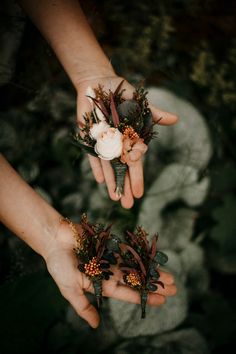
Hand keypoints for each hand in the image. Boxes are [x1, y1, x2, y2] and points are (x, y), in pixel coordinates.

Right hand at [45, 221, 176, 327]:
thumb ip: (83, 306)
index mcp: (101, 285)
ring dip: (152, 270)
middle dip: (154, 285)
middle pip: (136, 280)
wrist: (55, 239)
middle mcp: (109, 273)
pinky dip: (140, 254)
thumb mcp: (69, 289)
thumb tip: (96, 326)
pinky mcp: (110, 245)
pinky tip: (153, 257)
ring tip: (169, 275)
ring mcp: (111, 258)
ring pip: (136, 266)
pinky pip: (128, 250)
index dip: (144, 297)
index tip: (162, 300)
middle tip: (174, 288)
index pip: (127, 293)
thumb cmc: (59, 264)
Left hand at [76, 75, 177, 208]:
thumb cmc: (123, 93)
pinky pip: (92, 155)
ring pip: (108, 167)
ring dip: (111, 182)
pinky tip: (100, 181)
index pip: (135, 163)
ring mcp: (103, 143)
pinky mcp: (89, 138)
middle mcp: (118, 144)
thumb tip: (176, 119)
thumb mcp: (140, 104)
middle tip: (127, 205)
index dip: (137, 178)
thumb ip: (154, 114)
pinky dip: (96, 166)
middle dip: (124, 187)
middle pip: (122, 170)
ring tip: (114, 198)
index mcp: (131, 139)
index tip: (139, 193)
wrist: (99, 82)